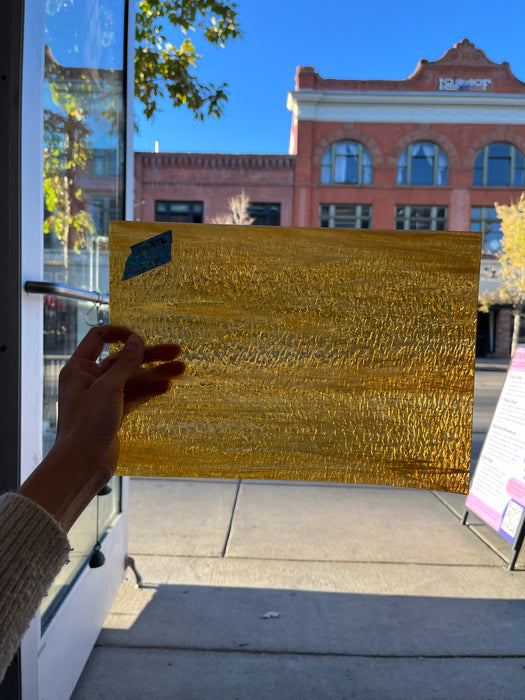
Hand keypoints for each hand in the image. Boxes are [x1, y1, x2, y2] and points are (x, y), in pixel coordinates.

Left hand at [19, 325, 184, 530]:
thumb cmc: (88, 424)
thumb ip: (125, 363)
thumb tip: (137, 340)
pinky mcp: (113, 412)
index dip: (120, 334)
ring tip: (181, 370)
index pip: (99, 338)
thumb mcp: (108, 388)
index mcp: (79, 368)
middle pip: (122, 359)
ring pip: (132, 378)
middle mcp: (90, 379)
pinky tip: (167, 386)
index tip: (141, 338)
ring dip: (155, 373)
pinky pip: (133, 395)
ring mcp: (102, 397)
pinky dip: (149, 389)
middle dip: (149, 355)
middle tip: (176, 351)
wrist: (83, 463)